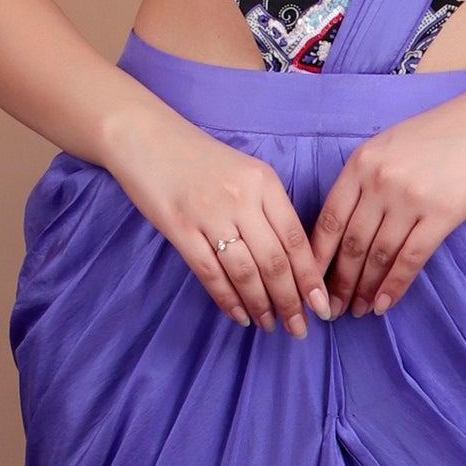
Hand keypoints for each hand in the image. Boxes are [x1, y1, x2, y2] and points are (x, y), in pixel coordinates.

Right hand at [102, 97, 330, 335]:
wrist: (144, 137)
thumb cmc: (199, 158)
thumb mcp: (245, 171)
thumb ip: (269, 208)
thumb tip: (292, 261)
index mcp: (265, 182)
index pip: (296, 240)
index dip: (311, 278)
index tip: (321, 306)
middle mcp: (242, 199)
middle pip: (275, 262)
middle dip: (291, 301)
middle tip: (300, 328)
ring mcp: (209, 215)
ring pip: (246, 272)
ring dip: (261, 305)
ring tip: (271, 325)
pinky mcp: (180, 229)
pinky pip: (211, 274)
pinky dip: (228, 300)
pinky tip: (240, 316)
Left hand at [311, 65, 465, 316]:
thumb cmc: (440, 133)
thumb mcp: (389, 145)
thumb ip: (364, 178)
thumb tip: (345, 225)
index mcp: (361, 163)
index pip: (328, 220)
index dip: (316, 258)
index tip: (310, 282)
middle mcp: (380, 181)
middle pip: (351, 243)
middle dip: (339, 282)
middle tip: (332, 309)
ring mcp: (410, 198)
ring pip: (378, 255)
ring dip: (365, 288)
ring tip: (357, 310)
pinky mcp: (442, 214)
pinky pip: (411, 258)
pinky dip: (394, 285)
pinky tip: (384, 303)